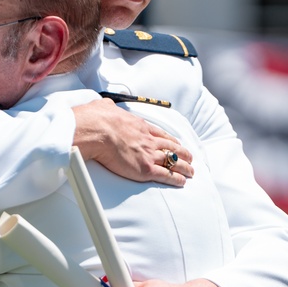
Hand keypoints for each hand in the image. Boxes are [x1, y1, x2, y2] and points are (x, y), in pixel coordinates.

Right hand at [72, 98, 193, 185]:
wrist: (97, 131)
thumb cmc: (97, 120)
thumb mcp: (105, 107)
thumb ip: (108, 108)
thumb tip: (105, 105)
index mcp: (139, 126)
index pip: (160, 134)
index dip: (170, 140)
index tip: (176, 143)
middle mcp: (148, 140)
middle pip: (171, 147)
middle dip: (182, 153)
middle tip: (189, 157)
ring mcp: (148, 154)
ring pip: (172, 161)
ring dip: (184, 167)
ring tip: (191, 171)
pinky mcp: (146, 168)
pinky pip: (165, 175)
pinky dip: (175, 179)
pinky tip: (182, 181)